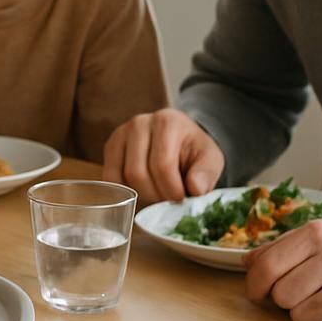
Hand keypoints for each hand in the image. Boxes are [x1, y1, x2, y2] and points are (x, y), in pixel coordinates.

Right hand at [102, 108, 224, 203]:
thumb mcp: (211, 160)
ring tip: (157, 193)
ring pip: (123, 176)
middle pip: (138, 172)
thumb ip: (206, 174)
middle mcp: (140, 122)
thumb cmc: (194, 152)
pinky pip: (110, 177)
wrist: (180, 141)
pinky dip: (125, 191)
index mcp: (168, 121)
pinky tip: (142, 188)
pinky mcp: (111, 146)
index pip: (162, 164)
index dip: (171, 189)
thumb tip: (194, 189)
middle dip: (155, 195)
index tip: (181, 198)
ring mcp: (122, 133)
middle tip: (168, 199)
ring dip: (141, 194)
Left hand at [244, 221, 321, 320]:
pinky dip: (320, 320)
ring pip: (296, 311)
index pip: (266, 263)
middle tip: (296, 296)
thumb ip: (281, 248)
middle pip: (279, 291)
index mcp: (314, 232)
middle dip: (281, 300)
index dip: (255, 284)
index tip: (257, 292)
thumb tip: (245, 262)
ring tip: (319, 299)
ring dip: (301, 312)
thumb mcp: (320, 238)